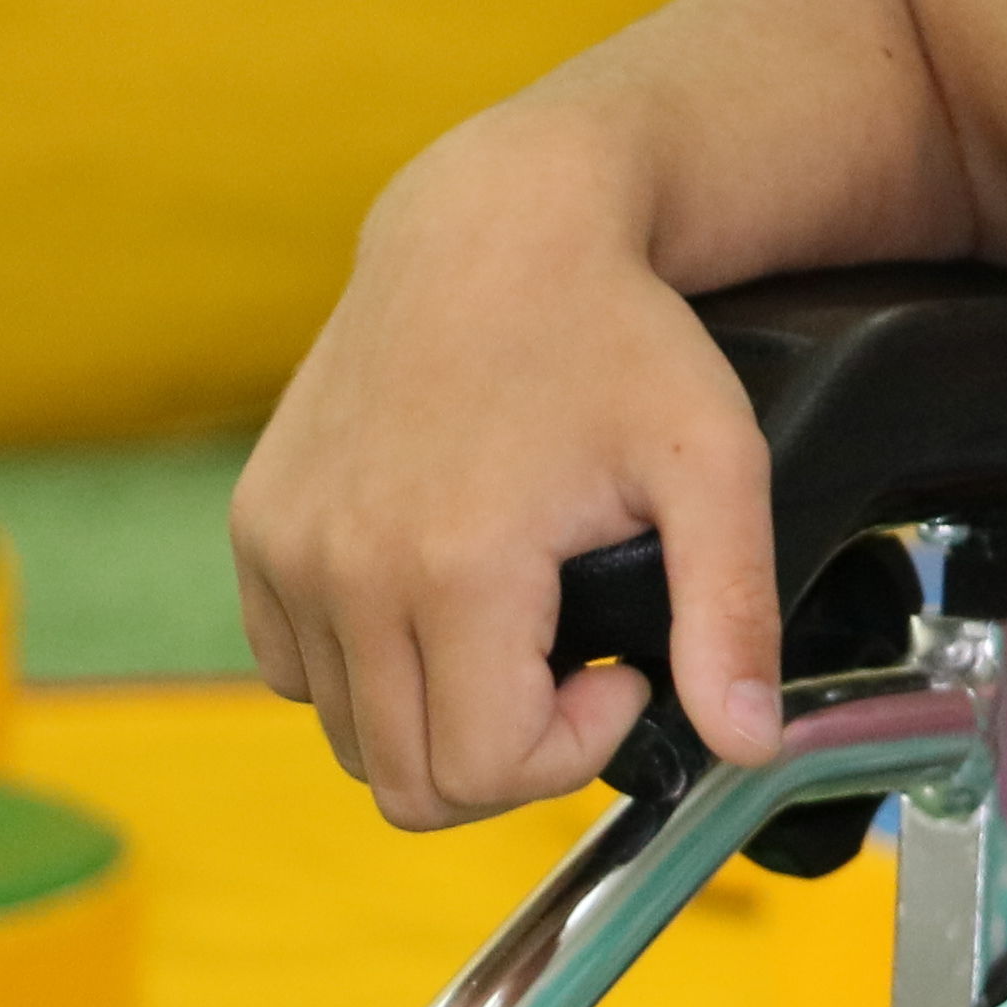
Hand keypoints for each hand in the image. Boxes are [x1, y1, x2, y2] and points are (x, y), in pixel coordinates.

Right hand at [228, 113, 787, 829]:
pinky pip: (295, 667)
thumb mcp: (714, 464)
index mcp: (455, 568)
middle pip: (405, 780)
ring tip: (518, 625)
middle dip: (507, 754)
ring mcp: (286, 549)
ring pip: (347, 735)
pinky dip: (368, 668)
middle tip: (574, 665)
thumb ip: (731, 614)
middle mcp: (345, 569)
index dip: (571, 748)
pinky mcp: (257, 526)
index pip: (482, 771)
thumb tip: (749, 746)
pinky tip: (446, 597)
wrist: (499, 226)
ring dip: (437, 714)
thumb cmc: (620, 338)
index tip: (623, 672)